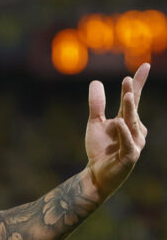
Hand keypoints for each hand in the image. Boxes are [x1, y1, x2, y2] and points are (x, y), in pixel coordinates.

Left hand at [85, 63, 148, 198]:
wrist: (96, 174)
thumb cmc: (99, 149)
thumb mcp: (95, 123)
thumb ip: (96, 104)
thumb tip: (96, 81)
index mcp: (128, 121)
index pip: (134, 99)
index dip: (138, 83)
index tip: (144, 66)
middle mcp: (136, 130)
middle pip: (132, 109)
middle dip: (131, 94)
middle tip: (128, 79)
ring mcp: (135, 144)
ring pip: (132, 124)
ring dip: (129, 110)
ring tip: (126, 95)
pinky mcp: (130, 157)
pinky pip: (128, 142)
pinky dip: (124, 132)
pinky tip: (119, 122)